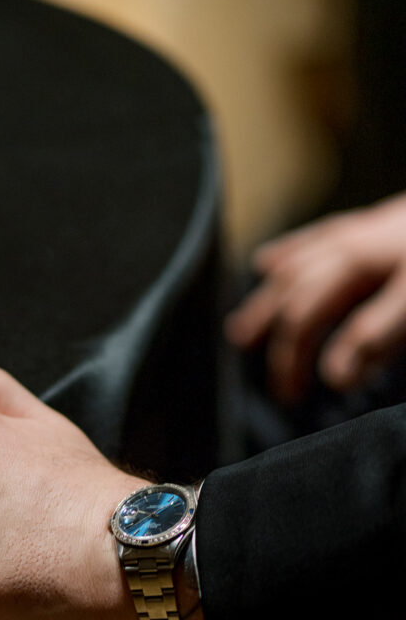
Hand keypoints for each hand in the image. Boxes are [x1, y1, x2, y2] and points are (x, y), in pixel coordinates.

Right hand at [225, 193, 405, 402]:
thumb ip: (376, 336)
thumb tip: (336, 373)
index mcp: (359, 265)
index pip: (309, 320)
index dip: (296, 360)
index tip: (296, 396)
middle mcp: (351, 246)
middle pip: (298, 296)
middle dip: (283, 342)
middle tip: (279, 385)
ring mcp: (360, 232)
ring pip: (297, 266)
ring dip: (268, 300)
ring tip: (244, 329)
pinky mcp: (373, 223)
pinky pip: (317, 238)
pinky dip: (289, 253)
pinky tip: (270, 262)